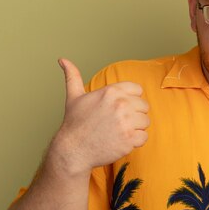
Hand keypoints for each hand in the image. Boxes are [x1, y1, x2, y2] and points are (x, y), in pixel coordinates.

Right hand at [52, 59, 149, 173]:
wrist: (73, 150)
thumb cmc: (75, 124)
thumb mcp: (74, 97)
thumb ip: (73, 76)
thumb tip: (62, 59)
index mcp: (111, 91)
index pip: (138, 90)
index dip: (130, 100)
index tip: (119, 109)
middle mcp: (121, 104)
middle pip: (144, 106)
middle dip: (133, 115)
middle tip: (117, 123)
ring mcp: (126, 122)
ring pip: (146, 122)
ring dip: (135, 128)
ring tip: (118, 132)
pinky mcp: (130, 139)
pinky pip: (144, 137)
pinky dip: (135, 141)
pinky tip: (120, 141)